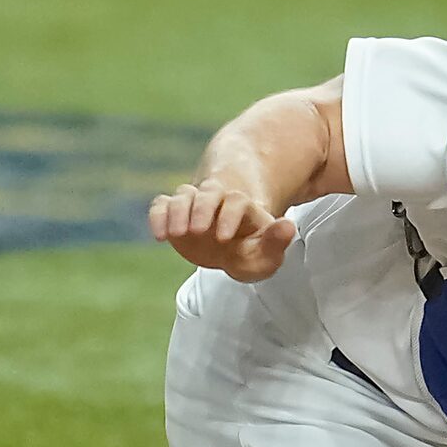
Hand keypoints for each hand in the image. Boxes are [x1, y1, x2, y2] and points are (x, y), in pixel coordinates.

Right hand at [149, 181, 296, 280]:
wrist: (228, 248)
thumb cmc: (250, 251)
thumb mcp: (266, 254)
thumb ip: (276, 242)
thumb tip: (289, 226)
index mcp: (243, 206)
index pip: (237, 201)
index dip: (230, 216)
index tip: (223, 238)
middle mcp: (217, 199)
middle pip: (209, 193)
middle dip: (202, 208)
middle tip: (197, 230)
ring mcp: (194, 203)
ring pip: (184, 195)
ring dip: (178, 211)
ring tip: (177, 235)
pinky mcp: (173, 212)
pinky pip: (162, 205)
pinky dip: (158, 216)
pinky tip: (160, 236)